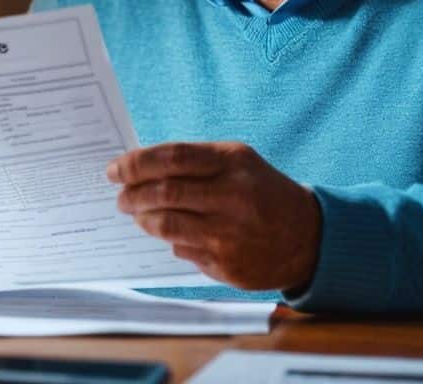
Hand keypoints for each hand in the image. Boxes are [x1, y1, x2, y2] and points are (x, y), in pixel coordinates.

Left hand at [108, 141, 321, 291]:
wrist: (307, 236)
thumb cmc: (260, 192)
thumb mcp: (237, 162)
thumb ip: (193, 162)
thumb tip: (138, 170)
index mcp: (233, 162)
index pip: (172, 158)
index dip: (136, 163)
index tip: (115, 169)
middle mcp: (232, 196)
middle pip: (164, 193)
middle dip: (132, 195)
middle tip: (121, 197)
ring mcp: (229, 233)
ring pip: (165, 225)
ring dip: (143, 219)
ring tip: (138, 214)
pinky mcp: (227, 264)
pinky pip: (181, 250)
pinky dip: (170, 240)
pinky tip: (171, 234)